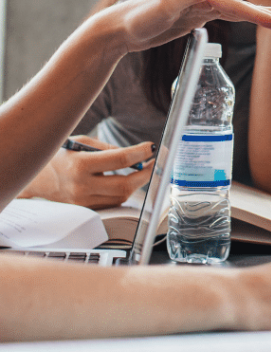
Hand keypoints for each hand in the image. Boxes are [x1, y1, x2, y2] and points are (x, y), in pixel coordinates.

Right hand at [20, 136, 153, 207]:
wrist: (34, 178)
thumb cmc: (58, 156)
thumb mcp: (81, 143)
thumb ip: (108, 148)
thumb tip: (134, 154)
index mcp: (80, 165)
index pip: (121, 160)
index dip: (141, 153)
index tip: (151, 147)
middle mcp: (81, 186)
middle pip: (125, 184)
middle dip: (145, 173)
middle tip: (154, 162)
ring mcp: (82, 201)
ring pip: (121, 196)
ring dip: (137, 183)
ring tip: (142, 170)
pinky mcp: (84, 209)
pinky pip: (111, 203)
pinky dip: (123, 192)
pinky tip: (127, 181)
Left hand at [106, 0, 270, 54]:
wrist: (117, 28)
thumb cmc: (137, 17)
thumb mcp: (164, 5)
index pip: (242, 8)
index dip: (266, 16)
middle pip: (246, 8)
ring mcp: (202, 7)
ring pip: (240, 13)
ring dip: (263, 17)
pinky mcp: (195, 17)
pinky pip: (228, 19)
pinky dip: (245, 20)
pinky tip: (252, 20)